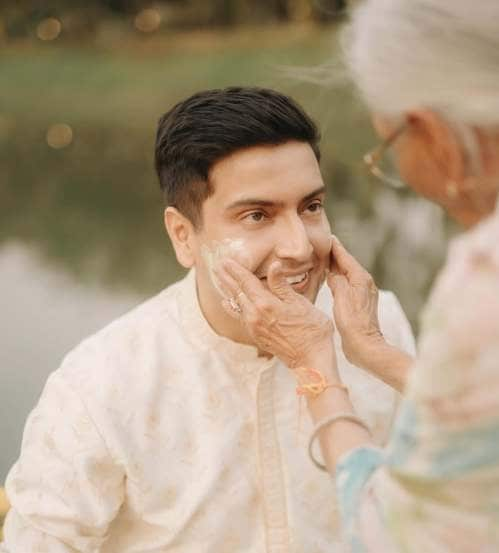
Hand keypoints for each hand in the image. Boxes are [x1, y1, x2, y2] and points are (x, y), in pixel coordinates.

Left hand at [215, 258, 335, 370]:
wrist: (311, 359)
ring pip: (236, 304)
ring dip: (227, 290)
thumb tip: (273, 266)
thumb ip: (282, 285)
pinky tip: (227, 303)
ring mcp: (253, 327)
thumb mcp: (300, 303)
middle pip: (236, 292)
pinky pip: (239, 316)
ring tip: (219, 279)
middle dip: (226, 278)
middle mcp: (255, 315)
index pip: (246, 282)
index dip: (236, 270)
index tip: (226, 260)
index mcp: (266, 304)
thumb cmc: (312, 330)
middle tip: (216, 266)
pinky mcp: (256, 335)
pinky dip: (231, 306)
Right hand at [327, 235, 384, 367]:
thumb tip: (332, 273)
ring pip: (346, 274)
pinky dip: (337, 279)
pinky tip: (329, 281)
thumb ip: (336, 280)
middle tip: (321, 246)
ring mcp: (363, 293)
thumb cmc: (353, 322)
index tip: (327, 236)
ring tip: (323, 260)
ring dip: (335, 267)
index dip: (335, 247)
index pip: (345, 257)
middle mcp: (364, 283)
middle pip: (346, 264)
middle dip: (334, 255)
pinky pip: (346, 284)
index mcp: (361, 278)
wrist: (365, 346)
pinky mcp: (359, 303)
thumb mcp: (342, 297)